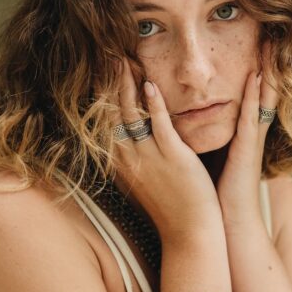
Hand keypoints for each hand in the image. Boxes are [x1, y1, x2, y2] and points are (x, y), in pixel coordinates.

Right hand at [109, 58, 221, 242]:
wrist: (190, 233)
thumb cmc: (170, 208)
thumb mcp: (143, 182)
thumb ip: (135, 160)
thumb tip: (128, 141)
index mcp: (121, 164)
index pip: (104, 123)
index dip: (102, 96)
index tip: (101, 74)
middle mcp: (129, 159)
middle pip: (112, 113)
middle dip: (110, 83)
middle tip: (109, 57)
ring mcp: (149, 157)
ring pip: (131, 114)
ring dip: (127, 85)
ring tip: (125, 61)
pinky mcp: (173, 157)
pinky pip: (158, 124)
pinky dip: (153, 103)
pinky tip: (150, 84)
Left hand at [216, 39, 279, 232]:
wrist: (227, 223)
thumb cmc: (215, 194)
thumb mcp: (211, 156)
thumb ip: (206, 137)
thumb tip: (190, 120)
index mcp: (240, 134)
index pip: (248, 95)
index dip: (253, 70)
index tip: (255, 44)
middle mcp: (249, 133)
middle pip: (260, 91)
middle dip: (266, 64)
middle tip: (270, 34)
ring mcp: (251, 140)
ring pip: (260, 98)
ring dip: (267, 71)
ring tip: (271, 45)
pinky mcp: (247, 150)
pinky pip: (251, 117)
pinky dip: (254, 97)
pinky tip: (256, 77)